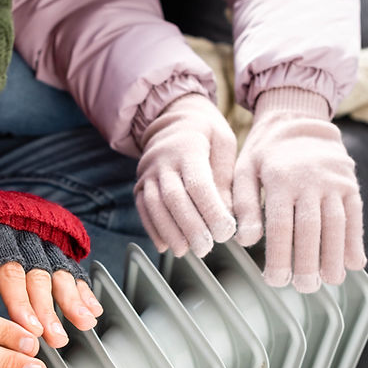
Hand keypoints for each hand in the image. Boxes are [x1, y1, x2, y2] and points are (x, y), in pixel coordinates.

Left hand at [0, 186, 101, 347]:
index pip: (10, 270)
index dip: (21, 301)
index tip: (29, 327)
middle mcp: (22, 235)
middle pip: (39, 274)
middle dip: (50, 309)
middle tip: (55, 339)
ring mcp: (39, 240)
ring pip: (59, 270)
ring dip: (73, 300)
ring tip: (83, 324)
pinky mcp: (50, 247)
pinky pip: (70, 268)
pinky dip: (83, 289)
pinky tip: (92, 309)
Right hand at [135, 94, 236, 256]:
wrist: (174, 117)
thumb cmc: (206, 132)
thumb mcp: (224, 144)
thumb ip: (225, 176)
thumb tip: (227, 212)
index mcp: (188, 147)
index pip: (198, 184)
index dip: (211, 210)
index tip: (225, 231)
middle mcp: (162, 160)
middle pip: (173, 198)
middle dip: (190, 227)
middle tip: (206, 247)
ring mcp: (148, 173)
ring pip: (154, 206)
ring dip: (170, 232)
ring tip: (186, 250)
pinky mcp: (140, 184)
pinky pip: (143, 208)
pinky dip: (153, 229)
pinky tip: (165, 245)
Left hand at [233, 89, 366, 292]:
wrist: (298, 119)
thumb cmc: (264, 153)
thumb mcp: (244, 170)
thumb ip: (243, 205)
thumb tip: (245, 240)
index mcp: (280, 179)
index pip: (280, 225)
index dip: (279, 255)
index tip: (275, 280)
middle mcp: (310, 180)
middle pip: (310, 228)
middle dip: (308, 262)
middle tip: (303, 287)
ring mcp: (334, 182)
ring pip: (337, 224)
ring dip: (334, 256)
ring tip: (329, 280)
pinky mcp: (350, 185)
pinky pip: (355, 216)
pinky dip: (356, 241)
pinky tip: (354, 263)